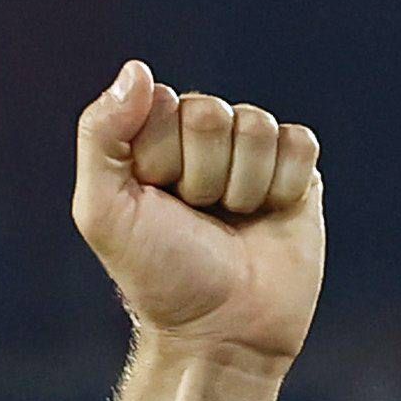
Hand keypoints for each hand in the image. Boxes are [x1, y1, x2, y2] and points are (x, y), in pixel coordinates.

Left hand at [71, 62, 323, 371]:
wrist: (222, 333)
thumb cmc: (158, 274)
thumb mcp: (104, 210)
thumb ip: (101, 134)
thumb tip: (138, 68)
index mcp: (151, 137)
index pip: (161, 103)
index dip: (160, 158)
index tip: (155, 201)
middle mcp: (201, 138)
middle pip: (211, 111)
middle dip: (202, 176)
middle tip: (197, 218)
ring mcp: (251, 153)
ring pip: (257, 125)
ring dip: (242, 186)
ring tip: (231, 222)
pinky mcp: (299, 173)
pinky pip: (299, 143)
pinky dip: (284, 186)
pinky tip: (268, 216)